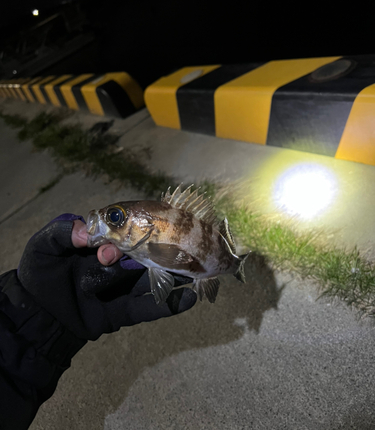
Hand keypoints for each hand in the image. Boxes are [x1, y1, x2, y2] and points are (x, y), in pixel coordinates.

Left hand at [17, 215, 196, 340]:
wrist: (36, 318)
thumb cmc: (39, 277)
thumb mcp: (44, 248)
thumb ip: (61, 234)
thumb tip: (85, 232)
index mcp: (103, 244)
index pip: (125, 231)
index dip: (131, 231)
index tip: (127, 238)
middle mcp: (117, 263)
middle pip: (144, 254)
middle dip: (153, 252)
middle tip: (156, 255)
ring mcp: (122, 287)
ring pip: (152, 278)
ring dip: (174, 273)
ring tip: (197, 268)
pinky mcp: (123, 312)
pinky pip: (147, 308)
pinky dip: (168, 305)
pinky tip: (189, 297)